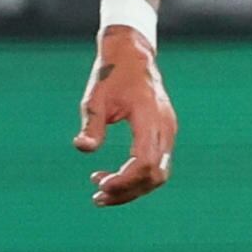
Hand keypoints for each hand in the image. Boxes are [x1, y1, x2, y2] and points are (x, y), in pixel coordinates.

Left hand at [74, 26, 173, 206]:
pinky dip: (136, 176)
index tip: (101, 185)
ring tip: (100, 192)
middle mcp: (165, 127)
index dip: (126, 180)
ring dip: (132, 188)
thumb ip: (92, 124)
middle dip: (128, 191)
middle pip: (155, 174)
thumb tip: (83, 148)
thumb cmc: (111, 75)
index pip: (145, 162)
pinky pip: (157, 164)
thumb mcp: (95, 97)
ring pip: (159, 173)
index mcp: (149, 117)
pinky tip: (111, 178)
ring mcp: (168, 131)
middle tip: (97, 197)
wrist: (132, 54)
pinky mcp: (164, 133)